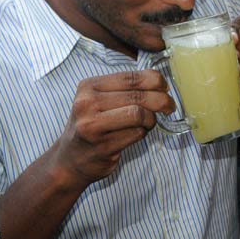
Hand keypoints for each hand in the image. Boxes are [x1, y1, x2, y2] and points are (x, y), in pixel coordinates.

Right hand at [50, 70, 174, 188]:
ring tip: (148, 123)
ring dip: (151, 120)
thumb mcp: (100, 100)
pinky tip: (136, 134)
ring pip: (139, 114)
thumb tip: (161, 82)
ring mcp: (92, 126)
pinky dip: (143, 133)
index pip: (131, 77)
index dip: (155, 81)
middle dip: (161, 101)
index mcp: (89, 86)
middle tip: (169, 107)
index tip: (165, 88)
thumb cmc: (92, 126)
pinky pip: (136, 134)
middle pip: (138, 96)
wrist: (70, 160)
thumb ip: (126, 89)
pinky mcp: (103, 146)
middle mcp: (87, 103)